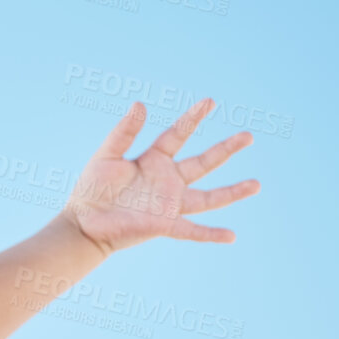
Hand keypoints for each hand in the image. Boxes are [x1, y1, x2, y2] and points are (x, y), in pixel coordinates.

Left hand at [62, 98, 260, 255]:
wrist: (82, 223)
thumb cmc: (91, 189)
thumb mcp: (106, 155)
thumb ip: (124, 132)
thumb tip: (140, 104)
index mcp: (153, 161)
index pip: (178, 135)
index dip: (193, 118)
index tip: (210, 101)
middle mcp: (167, 181)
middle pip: (203, 163)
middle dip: (226, 149)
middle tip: (249, 136)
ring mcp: (169, 204)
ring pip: (208, 197)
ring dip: (232, 192)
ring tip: (257, 184)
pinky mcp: (164, 224)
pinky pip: (192, 230)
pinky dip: (211, 234)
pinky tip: (231, 236)